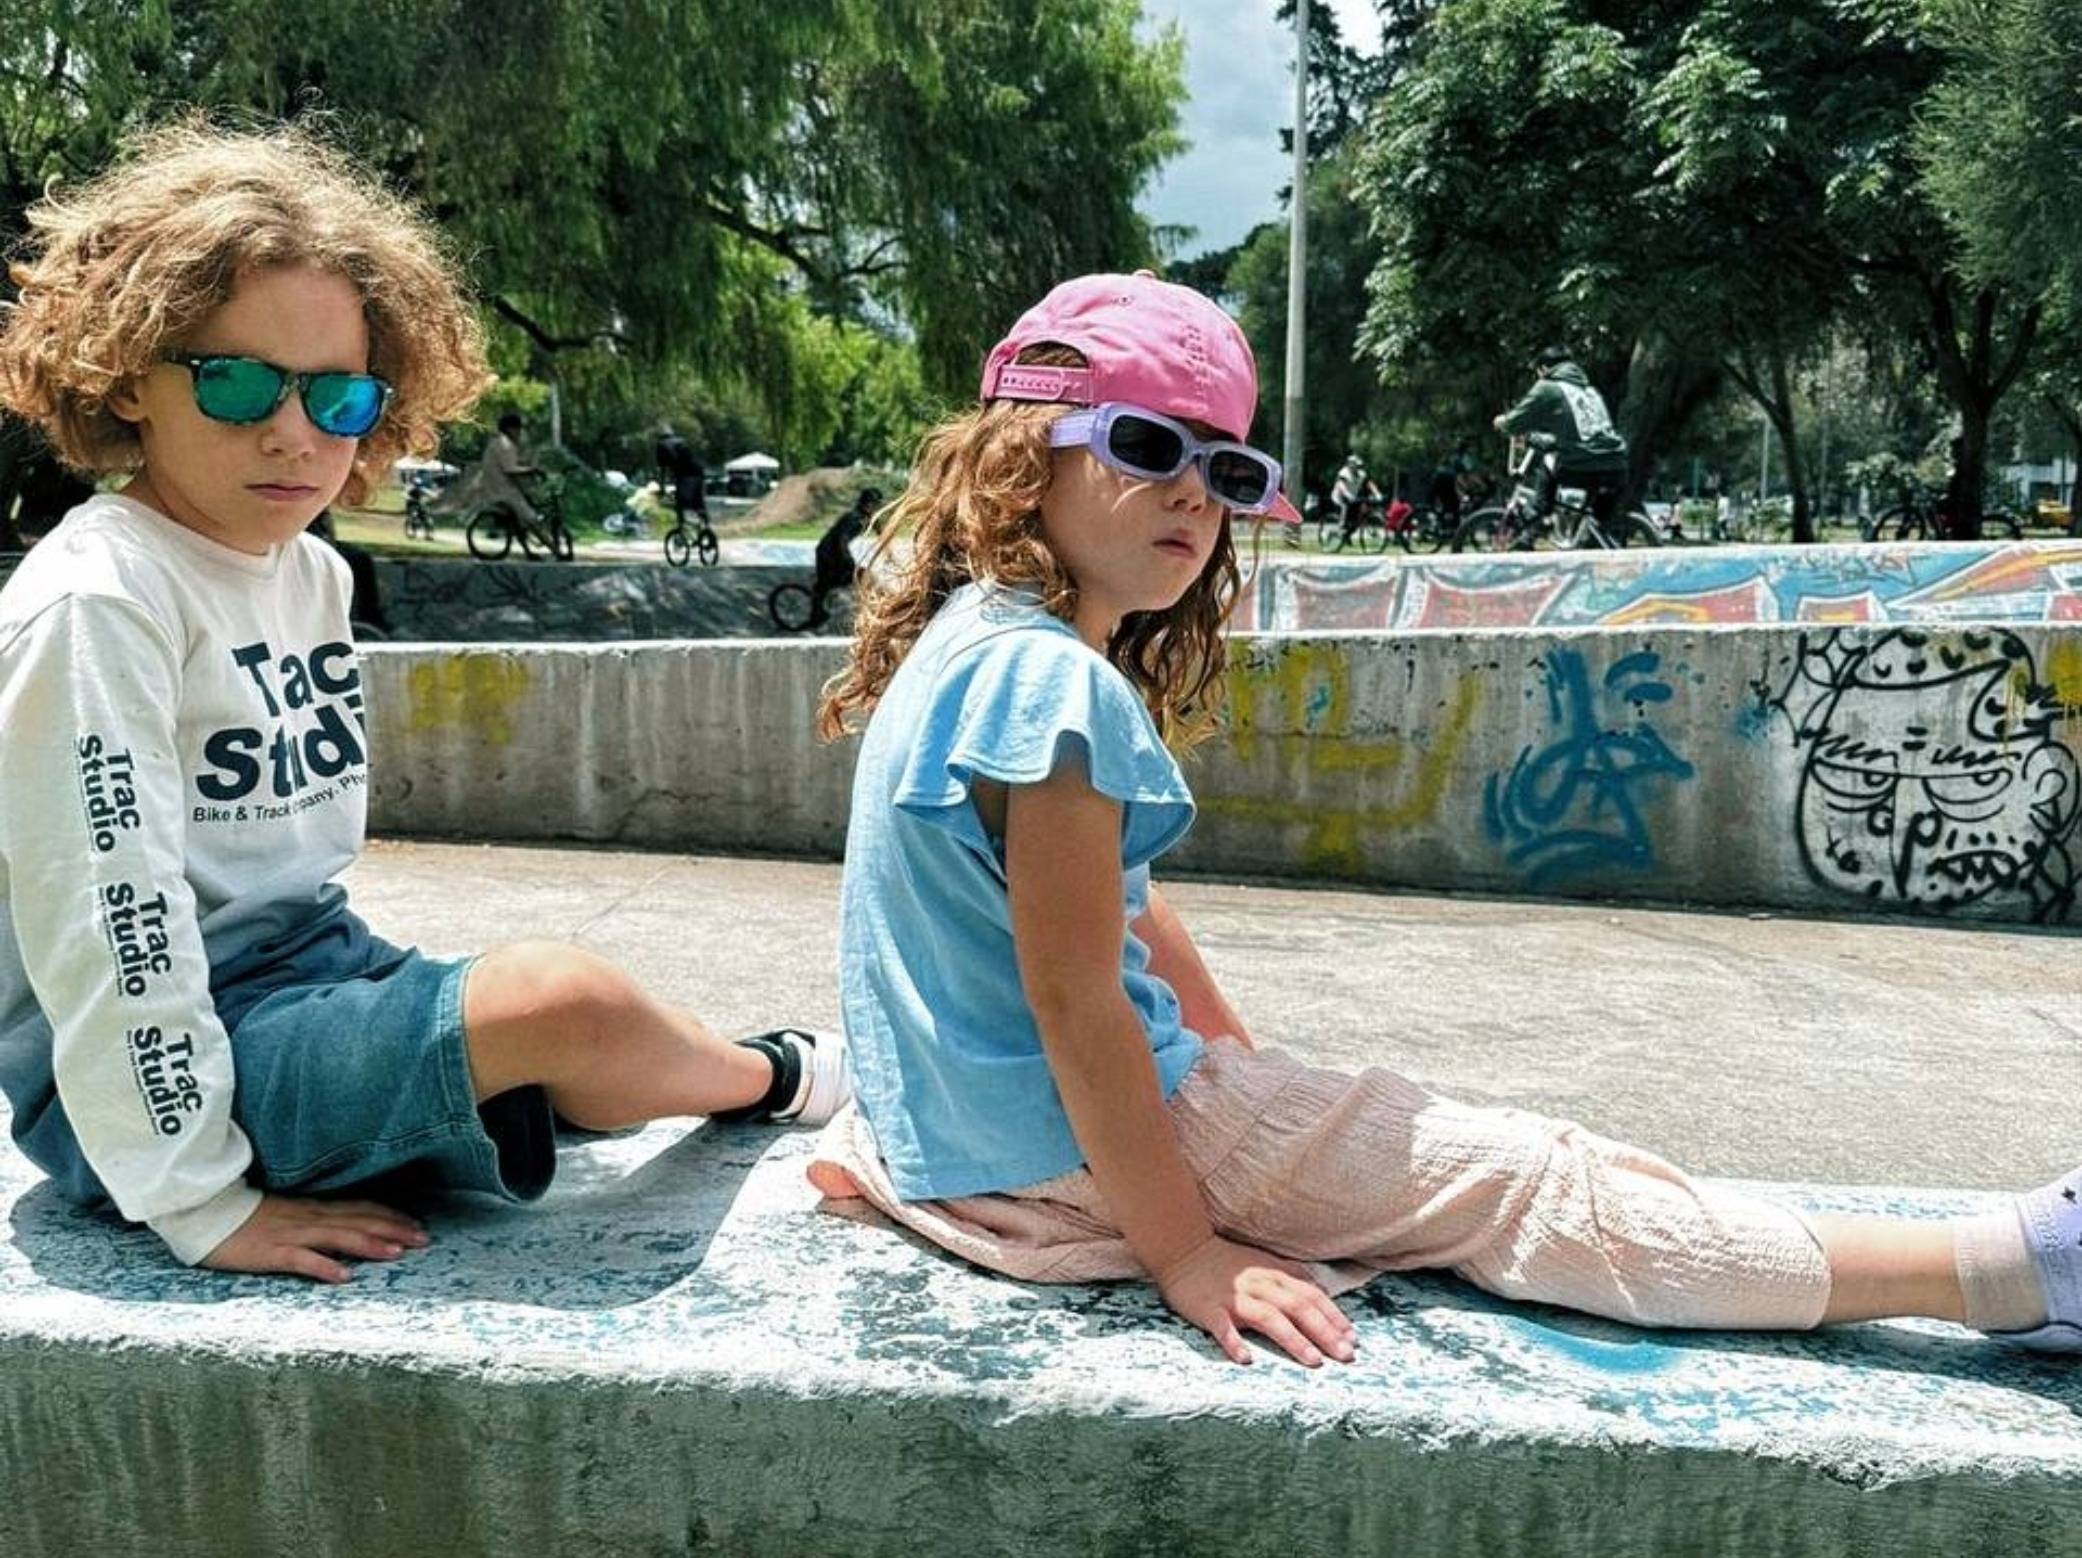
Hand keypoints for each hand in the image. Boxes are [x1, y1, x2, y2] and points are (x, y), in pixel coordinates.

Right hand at [201, 1192, 429, 1283]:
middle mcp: (310, 1219)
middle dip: (393, 1230)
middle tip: (424, 1240)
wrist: (207, 1212)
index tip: (418, 1225)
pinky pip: (301, 1259)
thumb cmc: (247, 1218)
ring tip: (397, 1253)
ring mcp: (292, 1234)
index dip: (391, 1217)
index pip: (361, 1209)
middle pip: (359, 1222)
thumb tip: (347, 1230)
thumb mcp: (290, 1215)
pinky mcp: (271, 1252)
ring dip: (369, 1244)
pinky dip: (323, 1267)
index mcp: (315, 1210)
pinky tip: (343, 1277)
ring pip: (338, 1237)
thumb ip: (317, 1221)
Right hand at [1153, 1234, 1356, 1367]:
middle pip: (1297, 1308)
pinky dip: (1233, 1341)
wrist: (1184, 1249)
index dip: (1333, 1316)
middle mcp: (1259, 1285)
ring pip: (1268, 1318)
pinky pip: (1222, 1326)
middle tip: (1345, 1356)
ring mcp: (1234, 1297)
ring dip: (1293, 1339)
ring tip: (1313, 1361)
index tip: (1353, 1339)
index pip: (1311, 1295)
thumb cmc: (1228, 1262)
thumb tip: (1323, 1293)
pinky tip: (1245, 1358)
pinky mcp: (1209, 1308)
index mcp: (1275, 1274)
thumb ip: (1293, 1277)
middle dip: (1324, 1332)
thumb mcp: (1265, 1262)